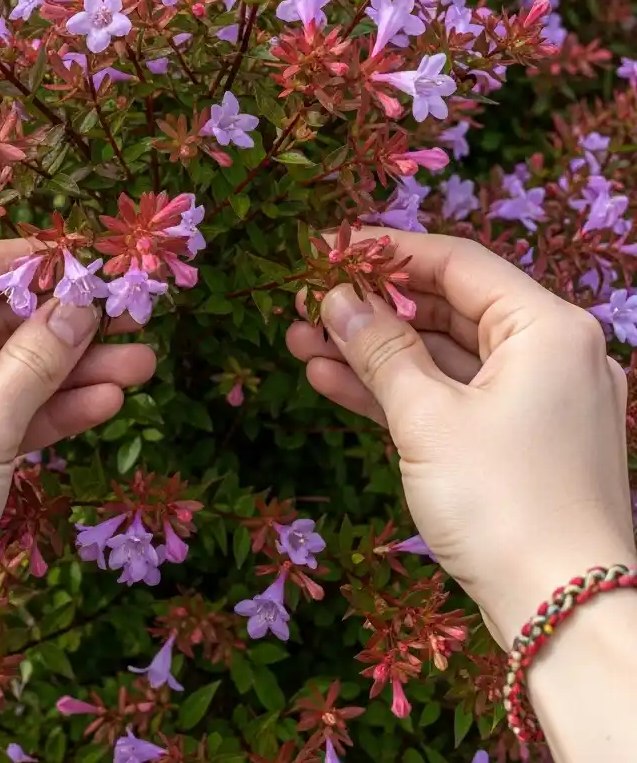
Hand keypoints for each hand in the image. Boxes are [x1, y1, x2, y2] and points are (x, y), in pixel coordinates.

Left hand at [0, 241, 154, 699]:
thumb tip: (81, 301)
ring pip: (8, 373)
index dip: (36, 266)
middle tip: (134, 318)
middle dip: (66, 325)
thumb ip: (38, 359)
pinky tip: (106, 402)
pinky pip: (4, 415)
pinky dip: (49, 411)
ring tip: (142, 363)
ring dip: (71, 371)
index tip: (96, 266)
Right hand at [286, 229, 634, 643]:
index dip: (385, 252)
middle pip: (449, 309)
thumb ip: (379, 348)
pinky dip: (401, 392)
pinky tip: (333, 382)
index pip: (457, 263)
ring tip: (300, 345)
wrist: (567, 617)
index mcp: (547, 327)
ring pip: (445, 358)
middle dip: (371, 310)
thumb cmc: (502, 503)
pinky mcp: (522, 444)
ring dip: (375, 353)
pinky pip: (455, 399)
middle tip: (303, 306)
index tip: (325, 249)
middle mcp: (553, 353)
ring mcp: (540, 401)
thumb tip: (336, 299)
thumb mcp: (427, 417)